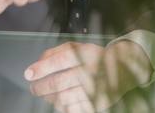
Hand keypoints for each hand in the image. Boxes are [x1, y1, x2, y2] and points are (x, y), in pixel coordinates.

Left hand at [25, 41, 151, 112]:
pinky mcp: (98, 103)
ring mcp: (97, 89)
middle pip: (60, 81)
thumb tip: (37, 63)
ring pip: (64, 97)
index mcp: (90, 54)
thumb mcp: (80, 47)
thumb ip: (57, 51)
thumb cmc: (95, 59)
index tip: (29, 74)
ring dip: (49, 97)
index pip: (62, 60)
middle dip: (41, 86)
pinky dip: (62, 106)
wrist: (125, 71)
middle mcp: (95, 71)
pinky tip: (60, 100)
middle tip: (34, 87)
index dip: (42, 68)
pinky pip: (73, 108)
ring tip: (45, 94)